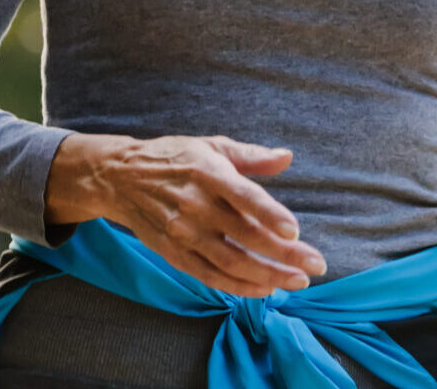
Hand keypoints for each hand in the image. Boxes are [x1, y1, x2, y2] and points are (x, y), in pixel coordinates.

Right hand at [46, 133, 324, 297]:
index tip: (295, 231)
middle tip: (316, 266)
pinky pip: (210, 276)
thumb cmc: (175, 158)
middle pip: (245, 235)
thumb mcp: (211, 146)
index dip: (268, 214)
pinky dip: (239, 287)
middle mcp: (195, 205)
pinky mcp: (174, 253)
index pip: (242, 196)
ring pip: (231, 262)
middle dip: (284, 255)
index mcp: (207, 172)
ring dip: (268, 276)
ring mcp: (183, 233)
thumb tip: (287, 157)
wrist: (120, 178)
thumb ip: (250, 155)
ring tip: (298, 281)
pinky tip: (264, 289)